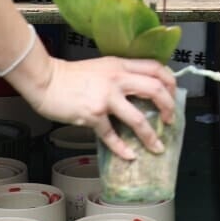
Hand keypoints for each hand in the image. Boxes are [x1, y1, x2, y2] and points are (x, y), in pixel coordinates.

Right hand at [21, 56, 177, 159]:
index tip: (173, 95)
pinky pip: (112, 135)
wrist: (46, 80)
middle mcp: (117, 79)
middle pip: (154, 90)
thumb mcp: (101, 67)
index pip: (156, 68)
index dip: (170, 82)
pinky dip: (122, 148)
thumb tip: (138, 91)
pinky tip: (128, 155)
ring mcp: (106, 97)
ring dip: (150, 136)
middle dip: (168, 108)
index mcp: (120, 65)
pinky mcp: (93, 114)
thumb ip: (119, 75)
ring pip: (138, 118)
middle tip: (170, 121)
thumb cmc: (70, 75)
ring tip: (156, 147)